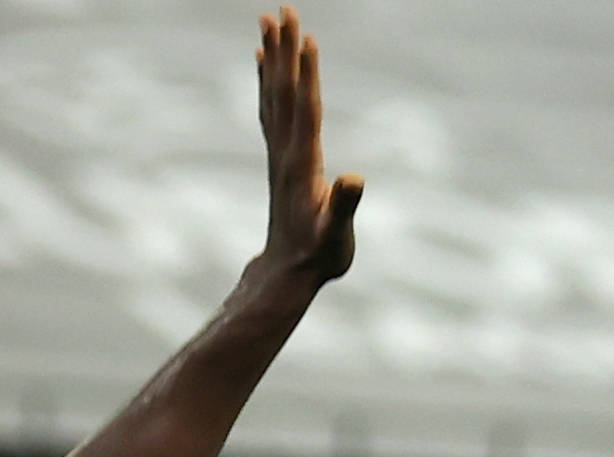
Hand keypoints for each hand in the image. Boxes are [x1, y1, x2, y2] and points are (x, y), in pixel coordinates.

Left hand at [257, 10, 360, 281]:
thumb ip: (344, 207)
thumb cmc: (319, 257)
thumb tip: (353, 179)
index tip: (306, 37)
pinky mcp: (279, 156)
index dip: (307, 74)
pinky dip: (265, 80)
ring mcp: (280, 152)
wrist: (287, 273)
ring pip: (273, 94)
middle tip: (281, 9)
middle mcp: (285, 151)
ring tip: (266, 20)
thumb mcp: (336, 238)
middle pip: (285, 91)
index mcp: (303, 163)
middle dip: (284, 49)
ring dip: (271, 56)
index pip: (306, 109)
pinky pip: (270, 108)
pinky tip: (261, 61)